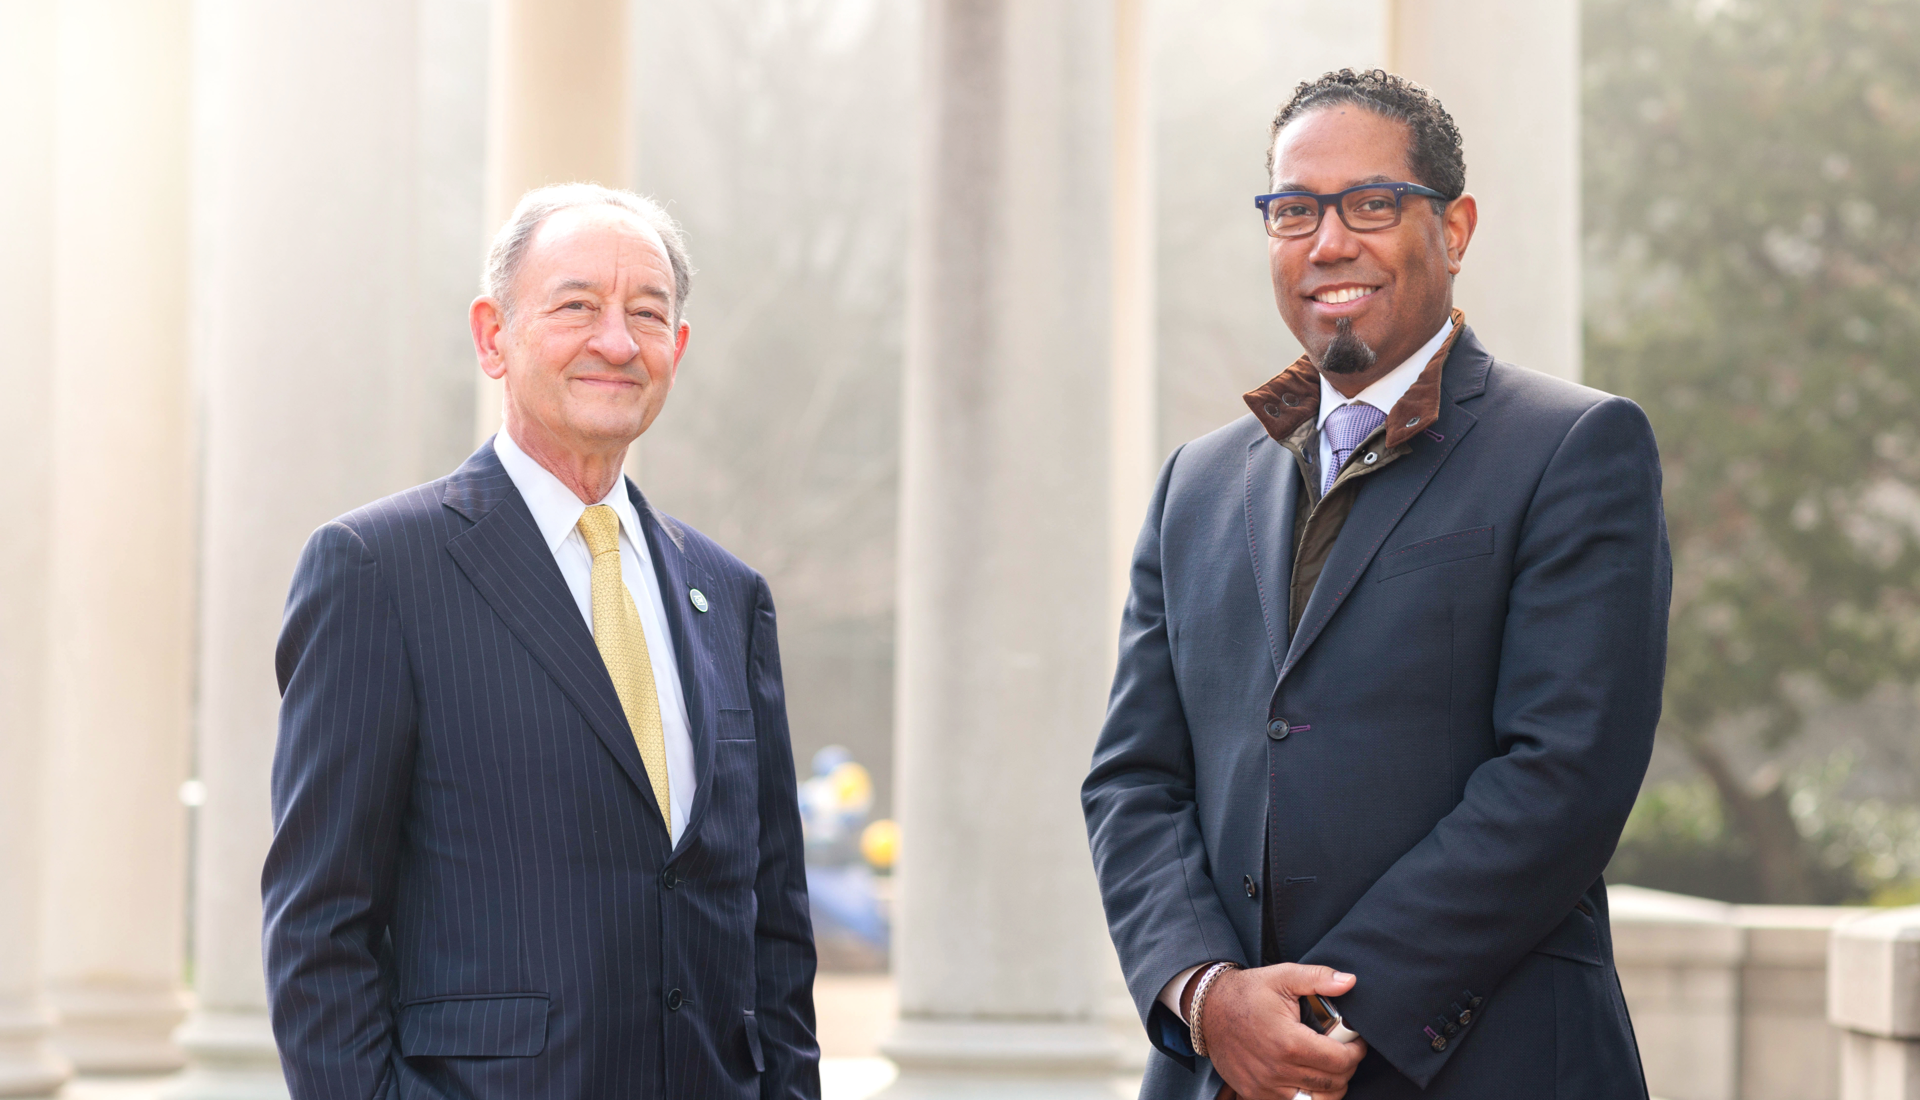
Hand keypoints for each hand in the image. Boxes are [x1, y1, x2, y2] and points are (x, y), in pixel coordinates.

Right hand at [1200, 964, 1366, 1099]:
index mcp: (1289, 1042)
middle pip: (1332, 1084)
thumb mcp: (1284, 976)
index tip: (1356, 1043)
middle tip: (1344, 1053)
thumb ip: (1319, 978)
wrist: (1208, 1009)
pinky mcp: (1255, 1094)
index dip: (1356, 1053)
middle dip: (1346, 1069)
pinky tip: (1306, 1077)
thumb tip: (1350, 982)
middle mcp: (1277, 1070)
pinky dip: (1307, 1095)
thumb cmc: (1248, 992)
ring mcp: (1265, 1086)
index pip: (1340, 1061)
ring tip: (1328, 1067)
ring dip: (1330, 1087)